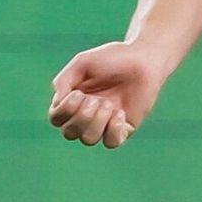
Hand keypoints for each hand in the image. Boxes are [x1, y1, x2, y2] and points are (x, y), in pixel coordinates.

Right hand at [50, 42, 168, 149]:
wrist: (144, 59)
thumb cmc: (113, 58)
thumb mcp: (82, 63)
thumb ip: (63, 81)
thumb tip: (57, 103)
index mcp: (73, 101)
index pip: (56, 119)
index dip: (63, 111)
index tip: (78, 94)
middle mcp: (87, 115)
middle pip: (69, 133)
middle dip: (80, 117)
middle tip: (95, 100)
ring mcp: (106, 123)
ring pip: (88, 139)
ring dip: (96, 122)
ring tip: (108, 104)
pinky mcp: (125, 127)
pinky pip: (112, 142)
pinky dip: (112, 130)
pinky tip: (120, 113)